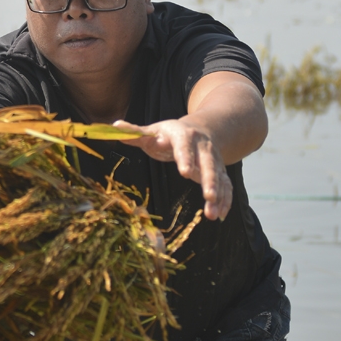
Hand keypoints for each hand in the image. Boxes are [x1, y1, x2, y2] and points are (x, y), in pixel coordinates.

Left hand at [112, 118, 232, 220]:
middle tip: (208, 196)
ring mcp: (214, 159)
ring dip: (219, 195)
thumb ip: (135, 132)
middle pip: (208, 163)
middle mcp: (203, 147)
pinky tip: (220, 214)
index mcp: (183, 135)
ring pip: (219, 176)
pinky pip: (226, 185)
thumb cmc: (170, 133)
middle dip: (209, 180)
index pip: (184, 146)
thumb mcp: (153, 130)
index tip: (185, 172)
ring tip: (213, 214)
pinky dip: (226, 199)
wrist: (201, 129)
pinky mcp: (220, 171)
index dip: (185, 158)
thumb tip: (114, 126)